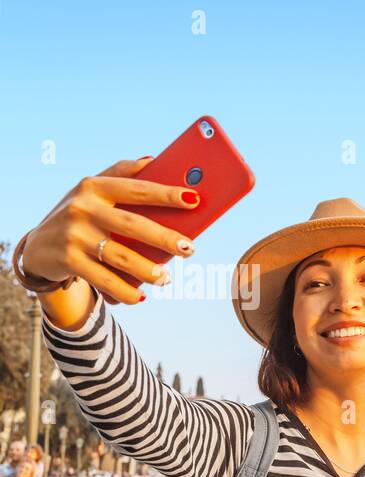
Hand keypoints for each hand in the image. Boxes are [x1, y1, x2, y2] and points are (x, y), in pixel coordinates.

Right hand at [21, 156, 198, 305]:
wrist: (38, 246)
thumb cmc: (80, 215)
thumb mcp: (93, 191)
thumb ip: (121, 174)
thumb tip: (154, 160)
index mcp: (94, 187)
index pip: (136, 189)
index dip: (166, 194)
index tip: (194, 199)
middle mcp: (82, 208)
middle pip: (133, 224)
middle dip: (165, 238)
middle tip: (190, 248)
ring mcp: (74, 235)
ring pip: (121, 256)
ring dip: (149, 270)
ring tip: (166, 278)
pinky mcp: (68, 260)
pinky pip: (105, 279)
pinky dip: (126, 291)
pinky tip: (140, 296)